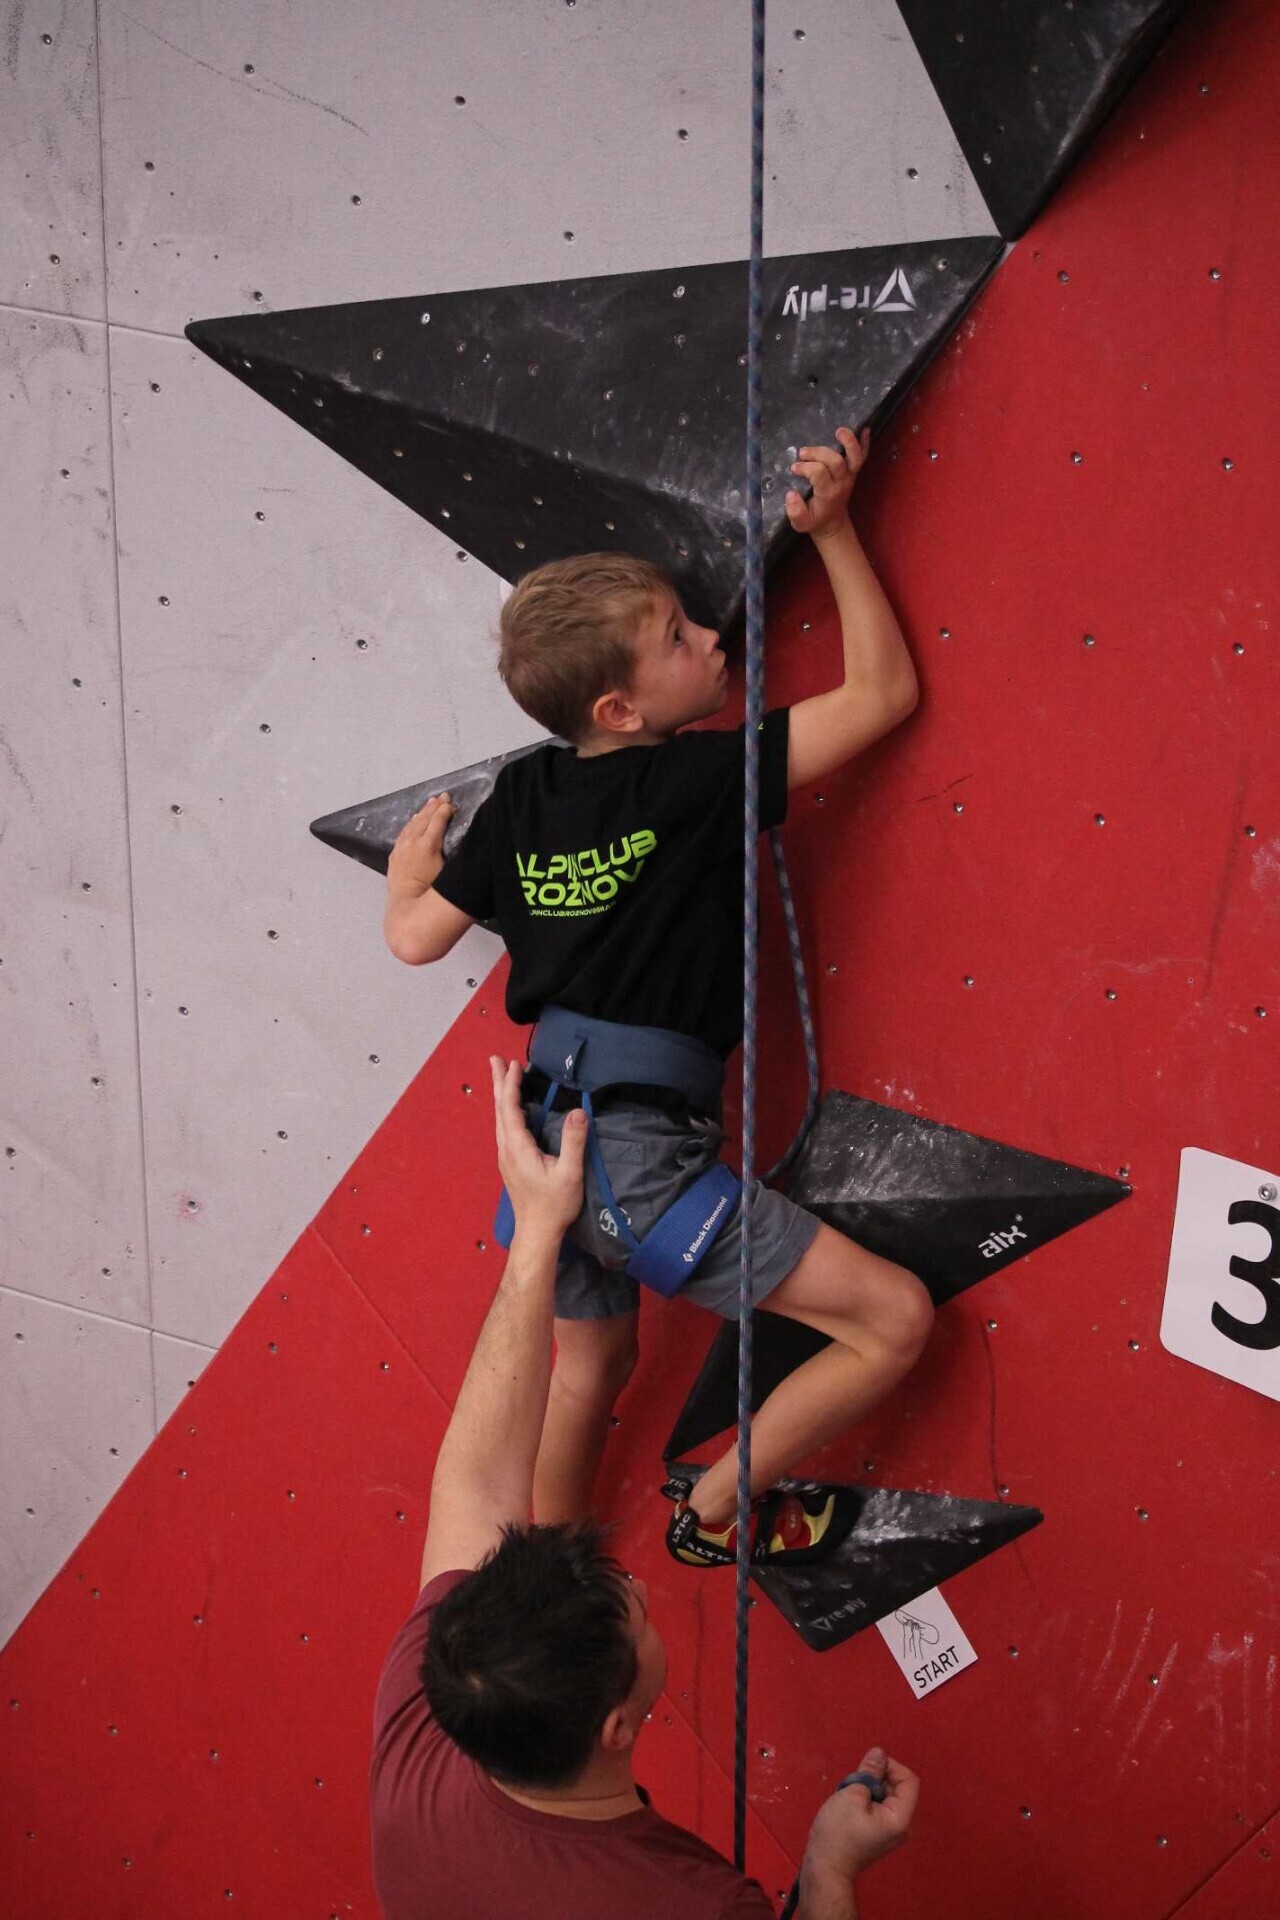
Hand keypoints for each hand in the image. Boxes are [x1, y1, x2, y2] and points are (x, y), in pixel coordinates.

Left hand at [387, 793, 455, 897]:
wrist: (407, 903)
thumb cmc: (431, 891)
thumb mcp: (447, 871)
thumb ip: (453, 853)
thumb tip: (465, 842)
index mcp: (428, 844)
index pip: (438, 821)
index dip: (446, 811)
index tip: (453, 805)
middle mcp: (413, 842)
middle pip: (425, 818)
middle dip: (435, 806)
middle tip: (444, 796)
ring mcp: (402, 847)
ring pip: (413, 823)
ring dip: (423, 812)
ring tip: (431, 802)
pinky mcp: (395, 854)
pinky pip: (404, 832)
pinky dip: (411, 823)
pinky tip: (414, 818)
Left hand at [490, 1057, 587, 1241]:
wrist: (537, 1232)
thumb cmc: (554, 1205)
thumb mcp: (569, 1174)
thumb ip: (574, 1142)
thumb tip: (579, 1111)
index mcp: (518, 1148)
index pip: (510, 1109)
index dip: (511, 1085)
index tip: (515, 1064)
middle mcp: (507, 1149)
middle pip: (499, 1110)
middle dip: (498, 1083)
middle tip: (495, 1059)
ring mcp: (506, 1157)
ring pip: (499, 1119)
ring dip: (501, 1095)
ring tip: (501, 1076)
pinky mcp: (510, 1163)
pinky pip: (504, 1128)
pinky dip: (505, 1110)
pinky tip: (511, 1109)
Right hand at [785, 426, 869, 540]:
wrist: (832, 523)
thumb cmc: (814, 520)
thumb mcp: (800, 523)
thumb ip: (795, 512)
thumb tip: (791, 494)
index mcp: (828, 493)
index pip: (819, 473)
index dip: (805, 468)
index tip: (794, 469)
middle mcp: (841, 482)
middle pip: (836, 461)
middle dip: (819, 453)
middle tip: (802, 452)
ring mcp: (850, 476)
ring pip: (855, 457)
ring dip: (849, 442)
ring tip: (839, 430)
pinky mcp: (853, 471)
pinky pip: (862, 456)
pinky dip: (865, 443)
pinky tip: (864, 429)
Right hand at [801, 1747, 917, 1884]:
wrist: (825, 1868)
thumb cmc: (838, 1832)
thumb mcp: (852, 1794)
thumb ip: (869, 1771)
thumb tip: (880, 1753)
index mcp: (900, 1818)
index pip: (909, 1780)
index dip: (891, 1767)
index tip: (868, 1768)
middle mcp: (901, 1825)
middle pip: (897, 1787)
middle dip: (876, 1778)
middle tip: (853, 1784)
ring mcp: (890, 1831)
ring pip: (885, 1795)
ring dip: (868, 1788)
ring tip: (849, 1796)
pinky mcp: (879, 1833)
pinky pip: (878, 1806)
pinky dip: (865, 1799)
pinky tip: (849, 1806)